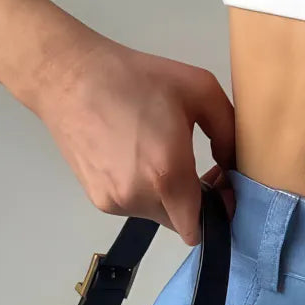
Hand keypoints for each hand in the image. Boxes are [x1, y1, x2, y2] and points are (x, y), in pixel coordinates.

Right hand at [35, 31, 235, 245]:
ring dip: (168, 196)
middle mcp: (139, 197)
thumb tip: (236, 167)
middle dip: (196, 202)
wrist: (68, 77)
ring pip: (157, 214)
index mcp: (168, 174)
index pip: (199, 228)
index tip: (221, 185)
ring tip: (161, 155)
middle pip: (181, 222)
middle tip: (198, 167)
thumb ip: (230, 133)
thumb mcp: (200, 90)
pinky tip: (136, 156)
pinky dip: (143, 190)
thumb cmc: (136, 78)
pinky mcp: (96, 198)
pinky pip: (133, 205)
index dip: (218, 211)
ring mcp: (114, 201)